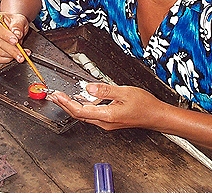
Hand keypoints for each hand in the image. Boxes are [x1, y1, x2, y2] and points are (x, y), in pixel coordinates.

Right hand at [0, 11, 30, 63]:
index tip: (16, 41)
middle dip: (12, 49)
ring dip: (11, 55)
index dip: (5, 35)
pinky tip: (13, 56)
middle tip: (22, 52)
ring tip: (21, 54)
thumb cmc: (13, 22)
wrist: (11, 26)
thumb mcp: (19, 20)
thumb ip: (18, 26)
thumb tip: (17, 34)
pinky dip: (7, 59)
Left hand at [47, 83, 163, 130]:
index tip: (58, 95)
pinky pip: (92, 114)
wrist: (156, 116)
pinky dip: (84, 106)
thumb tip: (88, 88)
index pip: (80, 111)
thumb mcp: (124, 92)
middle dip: (65, 104)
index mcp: (107, 116)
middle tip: (54, 96)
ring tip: (63, 96)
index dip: (66, 103)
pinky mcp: (110, 120)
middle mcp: (105, 122)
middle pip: (79, 114)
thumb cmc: (144, 106)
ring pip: (85, 114)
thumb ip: (105, 90)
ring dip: (73, 105)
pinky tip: (83, 98)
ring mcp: (107, 123)